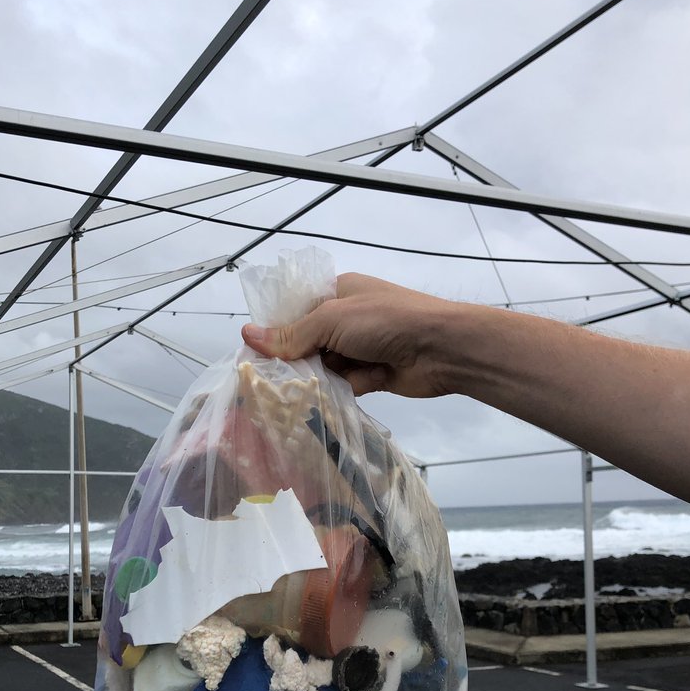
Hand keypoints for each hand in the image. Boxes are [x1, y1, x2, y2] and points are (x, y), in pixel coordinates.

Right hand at [241, 271, 467, 397]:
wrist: (442, 349)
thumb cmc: (386, 321)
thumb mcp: (332, 320)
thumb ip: (291, 335)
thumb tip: (247, 335)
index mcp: (337, 293)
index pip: (295, 313)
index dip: (276, 334)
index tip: (254, 357)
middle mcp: (346, 319)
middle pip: (307, 344)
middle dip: (295, 362)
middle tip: (271, 383)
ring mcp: (360, 348)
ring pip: (324, 368)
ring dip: (319, 379)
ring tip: (300, 393)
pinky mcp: (372, 374)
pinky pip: (344, 385)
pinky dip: (342, 390)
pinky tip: (332, 397)